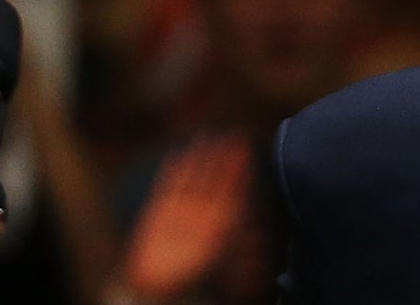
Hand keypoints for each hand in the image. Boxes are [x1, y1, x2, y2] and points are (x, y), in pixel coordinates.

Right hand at [122, 135, 252, 301]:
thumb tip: (258, 233)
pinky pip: (168, 186)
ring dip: (199, 158)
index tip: (246, 149)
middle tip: (233, 134)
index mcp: (220, 220)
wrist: (161, 285)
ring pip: (194, 177)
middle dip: (223, 158)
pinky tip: (175, 155)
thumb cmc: (194, 272)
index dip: (238, 169)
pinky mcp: (161, 209)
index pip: (232, 188)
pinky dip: (172, 171)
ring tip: (206, 136)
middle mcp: (203, 211)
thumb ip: (237, 241)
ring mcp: (183, 209)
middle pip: (215, 178)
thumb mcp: (221, 253)